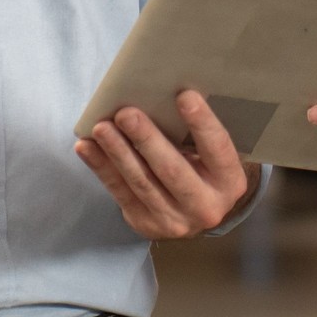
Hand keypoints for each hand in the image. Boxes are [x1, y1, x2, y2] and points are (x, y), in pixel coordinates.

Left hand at [75, 90, 260, 238]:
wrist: (196, 211)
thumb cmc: (204, 167)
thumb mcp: (212, 154)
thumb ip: (196, 133)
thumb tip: (164, 92)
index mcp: (230, 181)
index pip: (217, 148)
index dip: (202, 123)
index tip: (184, 95)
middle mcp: (206, 206)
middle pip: (172, 170)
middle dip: (147, 140)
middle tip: (126, 113)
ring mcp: (174, 220)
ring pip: (141, 182)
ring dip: (117, 152)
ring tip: (101, 127)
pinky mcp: (145, 223)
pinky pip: (120, 192)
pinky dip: (101, 167)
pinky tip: (86, 147)